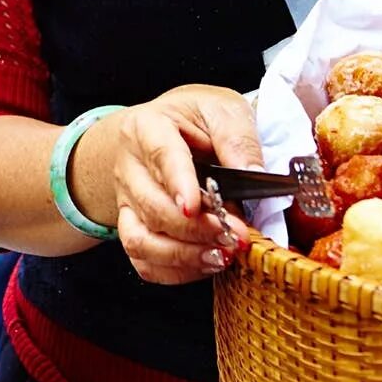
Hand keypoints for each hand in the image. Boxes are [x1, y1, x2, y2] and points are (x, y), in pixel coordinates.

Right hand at [107, 85, 261, 286]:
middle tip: (236, 235)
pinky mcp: (133, 227)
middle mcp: (129, 167)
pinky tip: (207, 264)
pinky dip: (175, 272)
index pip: (160, 155)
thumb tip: (254, 171)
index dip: (178, 183)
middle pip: (151, 206)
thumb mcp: (220, 109)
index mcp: (147, 128)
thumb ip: (236, 137)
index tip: (196, 207)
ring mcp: (127, 202)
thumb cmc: (194, 119)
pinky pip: (143, 261)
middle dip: (196, 229)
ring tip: (222, 256)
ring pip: (139, 240)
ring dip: (183, 256)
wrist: (163, 129)